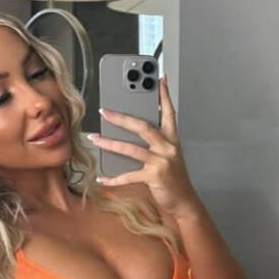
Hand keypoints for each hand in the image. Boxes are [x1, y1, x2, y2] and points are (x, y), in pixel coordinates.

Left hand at [89, 75, 200, 219]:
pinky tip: (102, 177)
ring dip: (110, 143)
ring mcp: (162, 161)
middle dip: (121, 118)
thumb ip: (155, 141)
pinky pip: (129, 175)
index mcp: (172, 138)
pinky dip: (113, 178)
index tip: (160, 78)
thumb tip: (130, 129)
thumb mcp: (168, 154)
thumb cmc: (173, 176)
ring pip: (131, 149)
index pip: (169, 112)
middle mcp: (168, 147)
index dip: (164, 95)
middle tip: (105, 111)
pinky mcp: (154, 177)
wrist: (184, 200)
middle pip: (143, 126)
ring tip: (95, 138)